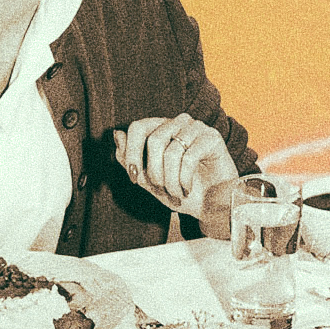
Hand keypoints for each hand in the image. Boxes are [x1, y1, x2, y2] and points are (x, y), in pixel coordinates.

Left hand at [115, 113, 238, 218]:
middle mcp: (179, 122)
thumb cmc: (180, 191)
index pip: (139, 127)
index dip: (132, 152)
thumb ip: (130, 158)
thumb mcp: (148, 180)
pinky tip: (187, 189)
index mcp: (162, 127)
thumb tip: (116, 133)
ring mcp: (197, 128)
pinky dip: (184, 179)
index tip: (135, 178)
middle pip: (154, 140)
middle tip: (161, 190)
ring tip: (176, 193)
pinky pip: (189, 157)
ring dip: (171, 180)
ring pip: (172, 151)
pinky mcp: (213, 138)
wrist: (209, 205)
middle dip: (154, 172)